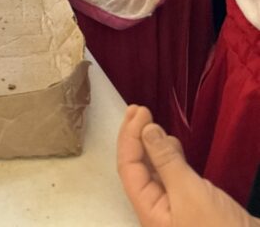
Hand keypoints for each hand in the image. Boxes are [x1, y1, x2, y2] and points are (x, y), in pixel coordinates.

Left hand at [117, 105, 256, 226]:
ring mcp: (176, 210)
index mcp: (148, 212)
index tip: (138, 111)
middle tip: (140, 110)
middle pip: (138, 169)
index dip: (130, 137)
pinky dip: (171, 159)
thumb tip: (146, 130)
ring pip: (156, 172)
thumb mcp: (190, 192)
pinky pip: (173, 178)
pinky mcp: (193, 207)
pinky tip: (175, 147)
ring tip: (155, 126)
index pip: (128, 168)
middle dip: (137, 138)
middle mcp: (157, 212)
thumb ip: (166, 161)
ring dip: (153, 147)